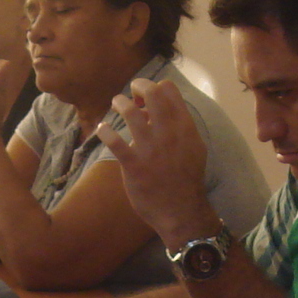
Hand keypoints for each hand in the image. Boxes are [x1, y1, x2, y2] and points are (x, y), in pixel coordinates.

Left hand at [100, 79, 214, 242]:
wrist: (182, 211)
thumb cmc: (186, 178)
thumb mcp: (194, 147)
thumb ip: (180, 126)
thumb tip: (158, 110)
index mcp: (185, 127)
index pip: (170, 89)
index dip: (155, 86)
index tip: (148, 98)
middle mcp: (168, 133)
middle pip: (151, 92)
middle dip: (138, 86)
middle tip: (131, 94)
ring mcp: (150, 148)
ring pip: (129, 110)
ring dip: (119, 102)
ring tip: (115, 105)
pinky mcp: (133, 165)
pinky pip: (113, 140)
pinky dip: (104, 130)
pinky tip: (103, 130)